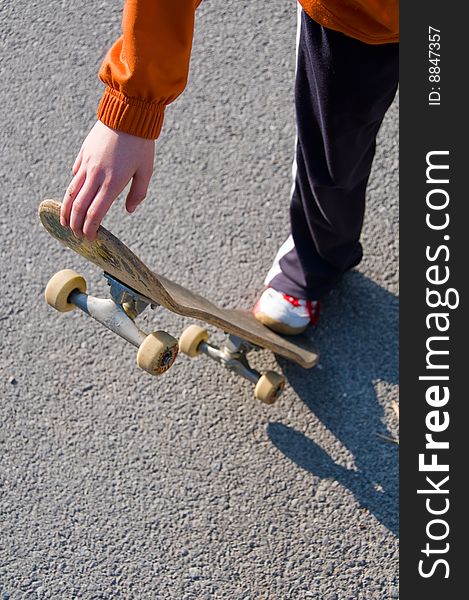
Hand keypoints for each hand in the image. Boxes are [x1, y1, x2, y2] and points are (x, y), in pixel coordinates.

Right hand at [60, 120, 154, 240]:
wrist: (128, 113)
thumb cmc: (141, 144)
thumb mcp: (146, 171)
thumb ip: (138, 193)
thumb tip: (129, 210)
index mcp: (112, 183)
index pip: (95, 214)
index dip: (90, 229)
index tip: (89, 239)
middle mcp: (96, 176)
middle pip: (80, 207)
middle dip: (75, 225)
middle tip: (75, 236)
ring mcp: (87, 164)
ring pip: (72, 192)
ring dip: (67, 210)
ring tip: (65, 222)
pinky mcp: (84, 153)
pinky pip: (75, 174)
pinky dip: (73, 188)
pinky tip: (73, 196)